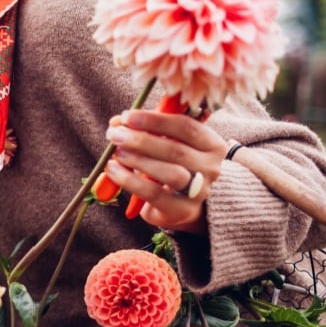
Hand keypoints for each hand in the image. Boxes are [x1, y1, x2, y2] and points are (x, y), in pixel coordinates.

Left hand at [103, 109, 228, 233]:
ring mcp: (200, 191)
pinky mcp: (182, 209)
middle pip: (176, 150)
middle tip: (115, 134)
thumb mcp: (165, 144)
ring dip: (138, 160)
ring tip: (116, 153)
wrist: (183, 204)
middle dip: (141, 140)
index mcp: (212, 144)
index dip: (155, 120)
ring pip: (170, 173)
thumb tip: (117, 122)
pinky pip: (153, 193)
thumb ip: (145, 130)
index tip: (128, 116)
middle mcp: (211, 168)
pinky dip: (129, 180)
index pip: (186, 127)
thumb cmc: (172, 166)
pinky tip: (113, 170)